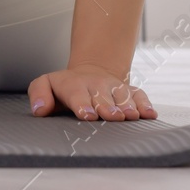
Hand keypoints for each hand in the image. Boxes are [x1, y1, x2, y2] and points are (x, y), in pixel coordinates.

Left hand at [28, 64, 156, 120]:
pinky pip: (139, 95)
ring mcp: (114, 88)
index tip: (88, 115)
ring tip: (131, 115)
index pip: (78, 95)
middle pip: (103, 98)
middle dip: (107, 107)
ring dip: (127, 106)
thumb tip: (39, 109)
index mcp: (75, 86)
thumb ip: (39, 94)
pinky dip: (145, 104)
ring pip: (123, 97)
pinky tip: (150, 114)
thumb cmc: (66, 86)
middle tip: (112, 117)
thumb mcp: (46, 84)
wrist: (90, 72)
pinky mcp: (130, 91)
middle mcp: (96, 86)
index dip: (83, 105)